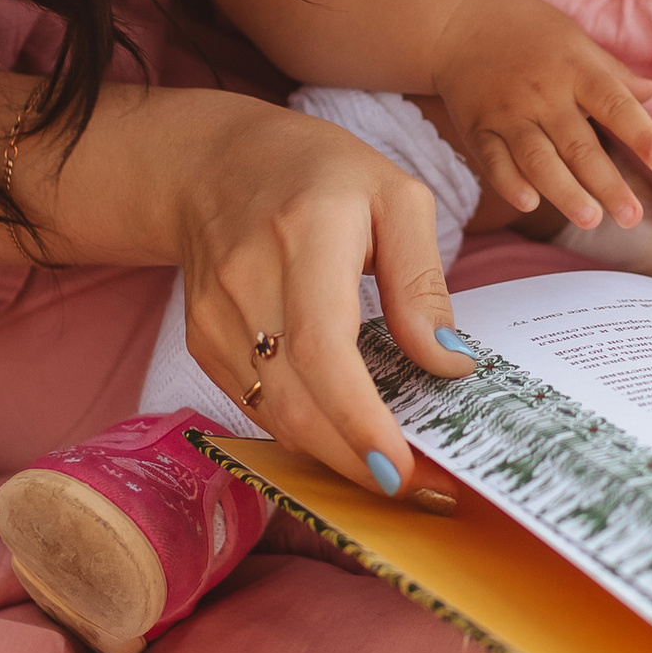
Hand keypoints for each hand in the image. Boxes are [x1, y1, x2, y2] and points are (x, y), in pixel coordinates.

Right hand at [173, 97, 472, 491]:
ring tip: (393, 469)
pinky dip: (305, 430)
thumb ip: (423, 281)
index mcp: (304, 236)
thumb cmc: (318, 173)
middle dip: (358, 459)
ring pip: (274, 415)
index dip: (359, 419)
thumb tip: (447, 361)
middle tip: (421, 487)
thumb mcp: (396, 196)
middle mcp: (247, 283)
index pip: (323, 348)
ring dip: (335, 455)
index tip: (402, 469)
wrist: (214, 164)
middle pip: (295, 400)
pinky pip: (258, 405)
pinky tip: (346, 435)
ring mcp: (215, 318)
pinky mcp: (204, 342)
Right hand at [429, 0, 651, 229]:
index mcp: (575, 69)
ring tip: (592, 221)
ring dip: (565, 193)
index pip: (615, 104)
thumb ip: (611, 73)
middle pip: (578, 145)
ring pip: (538, 160)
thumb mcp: (575, 41)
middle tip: (632, 218)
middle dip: (607, 184)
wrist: (458, 21)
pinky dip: (510, 184)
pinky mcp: (477, 128)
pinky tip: (530, 204)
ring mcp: (507, 113)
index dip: (641, 134)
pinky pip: (494, 161)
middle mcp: (543, 93)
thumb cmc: (529, 32)